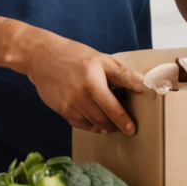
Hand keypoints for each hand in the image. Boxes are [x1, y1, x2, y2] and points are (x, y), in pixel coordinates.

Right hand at [23, 33, 145, 135]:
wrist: (42, 58)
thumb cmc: (76, 56)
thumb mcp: (102, 60)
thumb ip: (123, 74)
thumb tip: (144, 86)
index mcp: (92, 81)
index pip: (112, 106)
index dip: (123, 119)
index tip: (132, 129)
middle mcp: (80, 95)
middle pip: (103, 119)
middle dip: (116, 124)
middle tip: (126, 124)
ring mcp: (69, 104)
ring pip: (93, 124)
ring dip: (106, 125)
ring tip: (113, 121)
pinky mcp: (62, 110)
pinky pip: (81, 125)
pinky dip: (93, 125)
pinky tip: (99, 120)